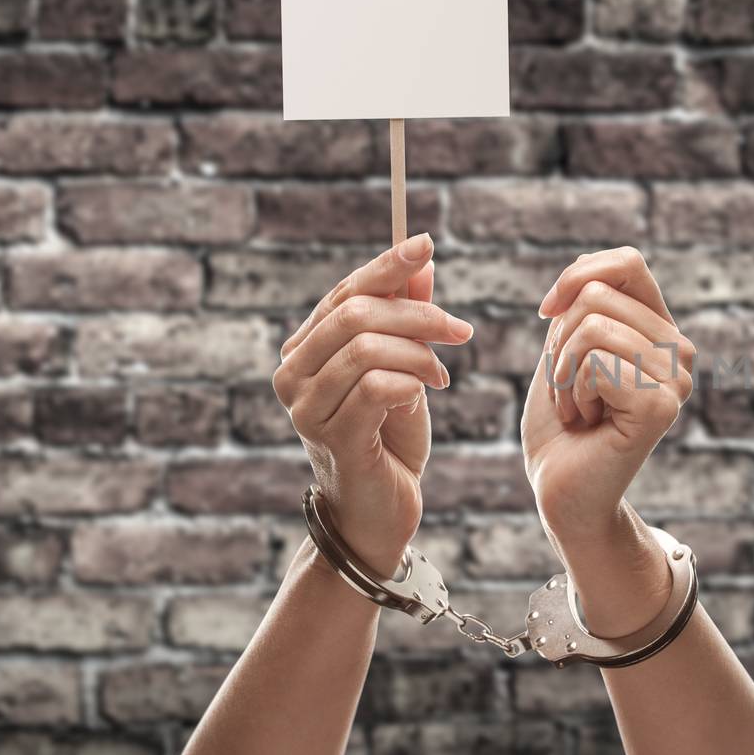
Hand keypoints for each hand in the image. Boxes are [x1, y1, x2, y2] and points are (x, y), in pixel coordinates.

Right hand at [272, 234, 473, 577]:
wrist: (380, 511)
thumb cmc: (389, 438)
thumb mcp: (404, 368)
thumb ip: (405, 317)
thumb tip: (422, 261)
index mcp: (305, 350)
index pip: (345, 292)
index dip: (387, 266)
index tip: (427, 244)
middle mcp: (293, 374)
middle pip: (356, 314)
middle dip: (418, 314)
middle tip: (460, 331)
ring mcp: (306, 408)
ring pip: (367, 348)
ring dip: (420, 354)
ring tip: (443, 375)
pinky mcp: (332, 438)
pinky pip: (378, 388)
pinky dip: (412, 383)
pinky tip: (427, 396)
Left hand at [522, 247, 694, 634]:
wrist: (562, 492)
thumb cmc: (561, 425)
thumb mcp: (565, 348)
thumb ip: (582, 305)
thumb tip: (586, 272)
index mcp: (661, 331)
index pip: (627, 263)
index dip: (577, 275)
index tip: (546, 311)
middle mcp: (680, 351)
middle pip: (597, 296)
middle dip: (559, 343)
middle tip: (572, 391)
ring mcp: (676, 379)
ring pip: (592, 328)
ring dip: (563, 373)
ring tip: (579, 409)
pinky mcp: (661, 405)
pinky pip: (596, 362)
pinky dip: (571, 393)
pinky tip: (586, 423)